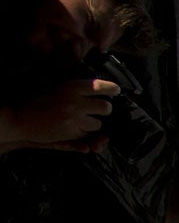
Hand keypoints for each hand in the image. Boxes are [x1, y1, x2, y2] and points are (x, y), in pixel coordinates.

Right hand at [2, 79, 118, 150]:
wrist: (17, 117)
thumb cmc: (34, 101)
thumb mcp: (55, 87)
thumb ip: (74, 89)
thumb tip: (95, 88)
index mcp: (70, 87)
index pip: (98, 86)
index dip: (111, 88)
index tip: (116, 90)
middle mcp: (74, 102)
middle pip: (105, 107)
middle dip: (104, 110)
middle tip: (99, 110)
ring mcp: (73, 118)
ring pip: (98, 124)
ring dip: (92, 124)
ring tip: (79, 120)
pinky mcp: (70, 132)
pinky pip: (86, 135)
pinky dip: (82, 134)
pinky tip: (72, 128)